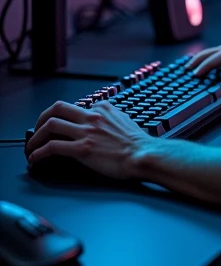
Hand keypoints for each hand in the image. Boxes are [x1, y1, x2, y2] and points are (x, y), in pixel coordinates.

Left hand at [25, 100, 150, 179]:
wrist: (145, 155)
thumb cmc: (139, 144)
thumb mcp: (125, 120)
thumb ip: (110, 117)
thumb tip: (102, 123)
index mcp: (103, 108)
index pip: (76, 107)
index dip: (64, 118)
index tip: (59, 127)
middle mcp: (92, 117)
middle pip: (57, 108)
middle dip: (41, 118)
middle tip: (37, 130)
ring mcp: (86, 132)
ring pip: (50, 125)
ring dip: (35, 136)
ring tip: (31, 147)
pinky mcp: (82, 149)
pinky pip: (52, 147)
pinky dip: (39, 152)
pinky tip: (36, 158)